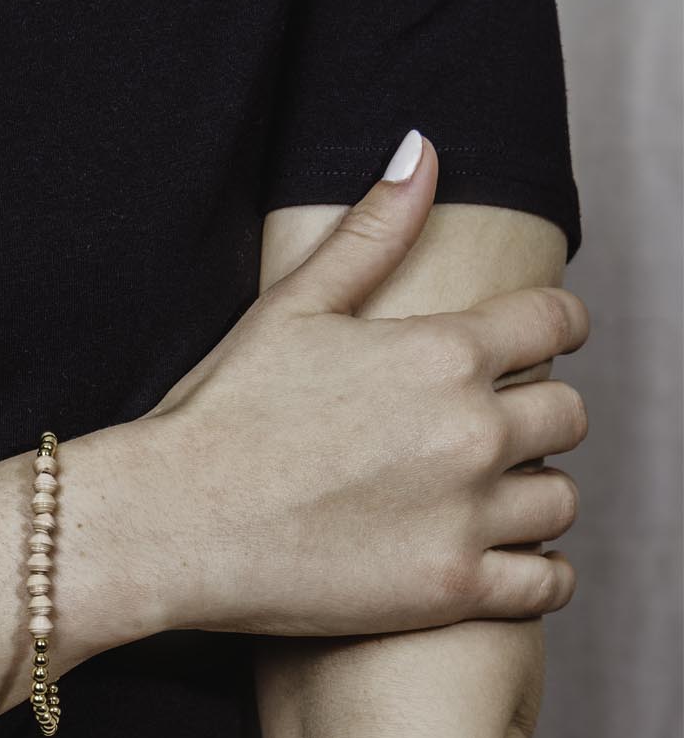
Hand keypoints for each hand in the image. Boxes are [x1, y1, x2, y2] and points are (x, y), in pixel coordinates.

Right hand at [134, 130, 590, 638]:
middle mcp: (471, 429)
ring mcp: (466, 515)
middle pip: (567, 415)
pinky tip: (505, 565)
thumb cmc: (217, 417)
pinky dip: (540, 579)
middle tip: (495, 435)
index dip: (555, 331)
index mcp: (443, 351)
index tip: (541, 346)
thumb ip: (370, 233)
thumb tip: (423, 148)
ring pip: (560, 501)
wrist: (169, 524)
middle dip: (538, 419)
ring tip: (492, 503)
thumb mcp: (291, 308)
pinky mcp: (450, 589)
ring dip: (535, 497)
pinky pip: (544, 588)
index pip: (556, 323)